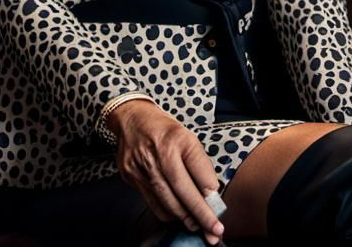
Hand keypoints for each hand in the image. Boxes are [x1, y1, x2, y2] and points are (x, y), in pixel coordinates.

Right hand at [109, 99, 224, 244]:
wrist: (132, 120)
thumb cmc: (164, 129)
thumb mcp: (186, 136)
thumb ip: (197, 162)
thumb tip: (210, 191)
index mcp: (178, 138)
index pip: (199, 168)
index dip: (209, 190)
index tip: (219, 208)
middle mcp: (160, 153)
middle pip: (184, 191)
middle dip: (201, 215)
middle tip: (214, 231)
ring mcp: (144, 167)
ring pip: (167, 202)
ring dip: (185, 218)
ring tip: (197, 226)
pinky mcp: (132, 178)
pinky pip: (153, 203)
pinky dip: (167, 213)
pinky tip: (177, 215)